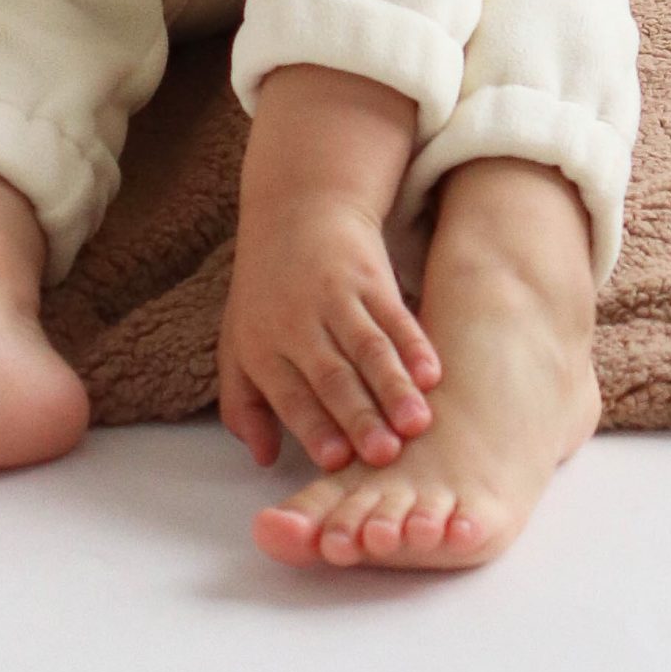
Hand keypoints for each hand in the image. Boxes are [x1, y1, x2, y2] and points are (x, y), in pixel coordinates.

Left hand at [216, 189, 441, 473]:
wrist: (297, 211)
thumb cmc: (266, 293)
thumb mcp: (238, 344)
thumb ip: (245, 404)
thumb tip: (263, 459)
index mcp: (263, 346)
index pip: (289, 394)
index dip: (313, 426)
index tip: (337, 460)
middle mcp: (298, 323)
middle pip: (332, 376)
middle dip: (359, 417)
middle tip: (384, 455)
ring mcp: (336, 298)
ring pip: (369, 349)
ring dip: (394, 388)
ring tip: (418, 424)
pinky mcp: (370, 278)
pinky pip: (396, 317)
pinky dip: (415, 346)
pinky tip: (432, 375)